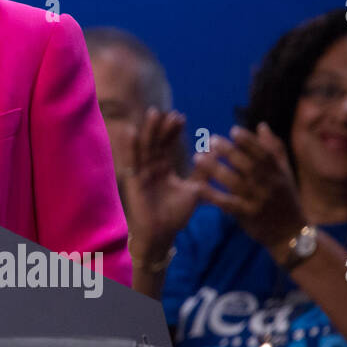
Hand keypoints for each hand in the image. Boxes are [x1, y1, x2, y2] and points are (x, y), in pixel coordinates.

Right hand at [123, 108, 202, 259]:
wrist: (162, 233)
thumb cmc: (176, 214)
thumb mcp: (194, 190)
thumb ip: (202, 173)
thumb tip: (216, 153)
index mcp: (164, 169)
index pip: (167, 145)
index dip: (173, 131)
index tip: (180, 117)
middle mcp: (151, 167)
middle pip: (156, 142)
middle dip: (162, 128)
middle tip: (171, 113)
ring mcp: (141, 172)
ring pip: (145, 147)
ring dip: (148, 131)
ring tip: (154, 113)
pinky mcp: (133, 179)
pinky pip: (131, 160)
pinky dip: (130, 146)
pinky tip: (131, 132)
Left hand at [193, 122, 305, 251]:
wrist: (290, 233)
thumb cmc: (285, 198)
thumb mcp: (284, 173)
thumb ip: (274, 149)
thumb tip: (261, 125)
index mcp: (277, 173)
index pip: (264, 154)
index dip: (249, 141)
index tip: (233, 131)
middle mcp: (268, 185)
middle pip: (248, 165)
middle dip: (229, 151)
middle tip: (211, 140)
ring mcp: (257, 201)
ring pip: (235, 183)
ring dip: (215, 169)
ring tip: (197, 157)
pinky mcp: (247, 215)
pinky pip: (227, 203)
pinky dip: (212, 195)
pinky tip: (197, 186)